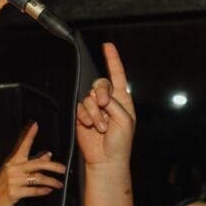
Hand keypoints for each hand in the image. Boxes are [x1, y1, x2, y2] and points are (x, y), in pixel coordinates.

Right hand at [0, 123, 66, 205]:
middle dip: (52, 166)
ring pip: (37, 178)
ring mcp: (13, 181)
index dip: (29, 135)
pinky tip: (49, 190)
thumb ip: (32, 163)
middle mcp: (13, 169)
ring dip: (51, 181)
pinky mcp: (14, 192)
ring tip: (59, 184)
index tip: (36, 125)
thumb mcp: (16, 172)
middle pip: (37, 164)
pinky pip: (33, 190)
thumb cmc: (6, 186)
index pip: (22, 146)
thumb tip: (48, 154)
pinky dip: (42, 191)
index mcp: (13, 161)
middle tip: (63, 169)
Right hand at [74, 43, 135, 169]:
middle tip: (105, 106)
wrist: (106, 159)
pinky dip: (86, 117)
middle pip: (100, 83)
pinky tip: (90, 126)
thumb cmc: (120, 142)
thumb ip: (113, 103)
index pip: (117, 75)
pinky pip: (81, 107)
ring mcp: (95, 108)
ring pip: (89, 97)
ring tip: (101, 127)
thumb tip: (99, 96)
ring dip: (95, 113)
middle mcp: (108, 101)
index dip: (112, 60)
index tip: (107, 46)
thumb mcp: (124, 120)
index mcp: (122, 99)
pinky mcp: (83, 116)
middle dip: (101, 93)